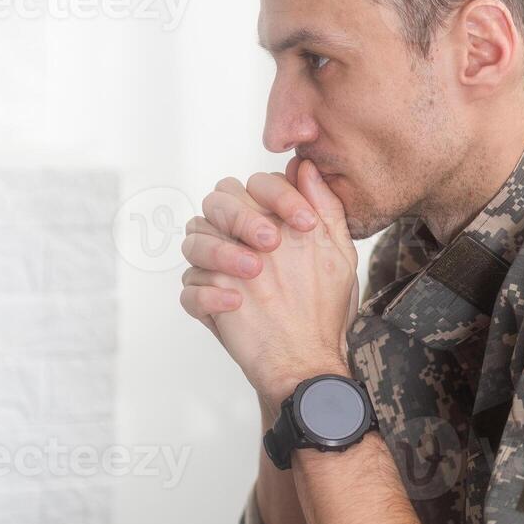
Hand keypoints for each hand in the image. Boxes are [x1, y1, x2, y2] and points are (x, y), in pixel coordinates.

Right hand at [179, 156, 328, 344]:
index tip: (305, 223)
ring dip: (221, 251)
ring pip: (193, 240)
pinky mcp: (205, 303)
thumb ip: (324, 207)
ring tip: (254, 271)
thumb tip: (304, 165)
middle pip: (216, 202)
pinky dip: (207, 294)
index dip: (278, 196)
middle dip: (242, 216)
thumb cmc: (324, 306)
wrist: (309, 359)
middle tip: (270, 243)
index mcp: (266, 221)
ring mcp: (217, 271)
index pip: (255, 185)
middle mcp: (237, 239)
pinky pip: (188, 289)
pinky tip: (234, 303)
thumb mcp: (336, 254)